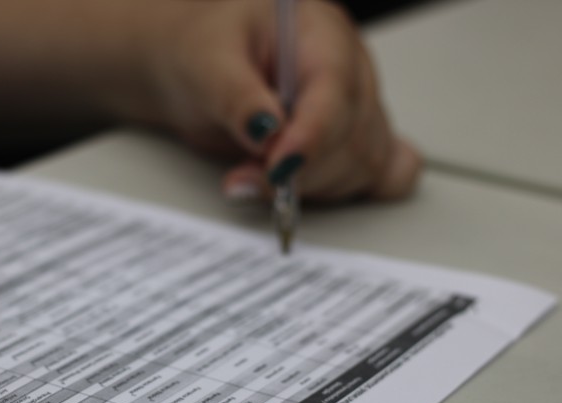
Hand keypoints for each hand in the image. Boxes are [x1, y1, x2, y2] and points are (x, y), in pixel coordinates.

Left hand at [142, 0, 420, 202]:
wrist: (197, 67)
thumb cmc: (203, 49)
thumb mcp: (205, 62)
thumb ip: (235, 97)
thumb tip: (265, 133)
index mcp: (320, 34)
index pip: (336, 89)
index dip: (311, 137)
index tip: (277, 169)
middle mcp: (348, 70)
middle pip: (355, 135)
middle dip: (301, 169)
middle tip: (244, 178)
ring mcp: (355, 108)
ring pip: (364, 163)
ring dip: (312, 186)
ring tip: (254, 178)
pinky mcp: (349, 142)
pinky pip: (383, 172)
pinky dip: (353, 190)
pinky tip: (320, 189)